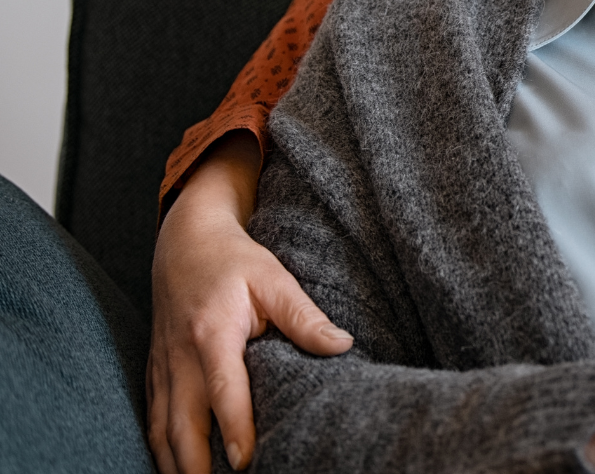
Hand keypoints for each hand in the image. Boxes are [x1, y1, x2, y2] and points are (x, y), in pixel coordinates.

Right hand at [148, 133, 352, 473]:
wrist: (184, 241)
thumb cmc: (235, 260)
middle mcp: (181, 357)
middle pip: (182, 424)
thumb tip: (342, 346)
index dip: (234, 427)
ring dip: (176, 464)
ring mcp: (163, 367)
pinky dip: (161, 449)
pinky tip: (176, 468)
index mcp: (213, 333)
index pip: (223, 390)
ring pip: (162, 429)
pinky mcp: (155, 371)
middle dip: (196, 465)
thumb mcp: (274, 278)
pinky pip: (153, 420)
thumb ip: (304, 316)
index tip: (245, 462)